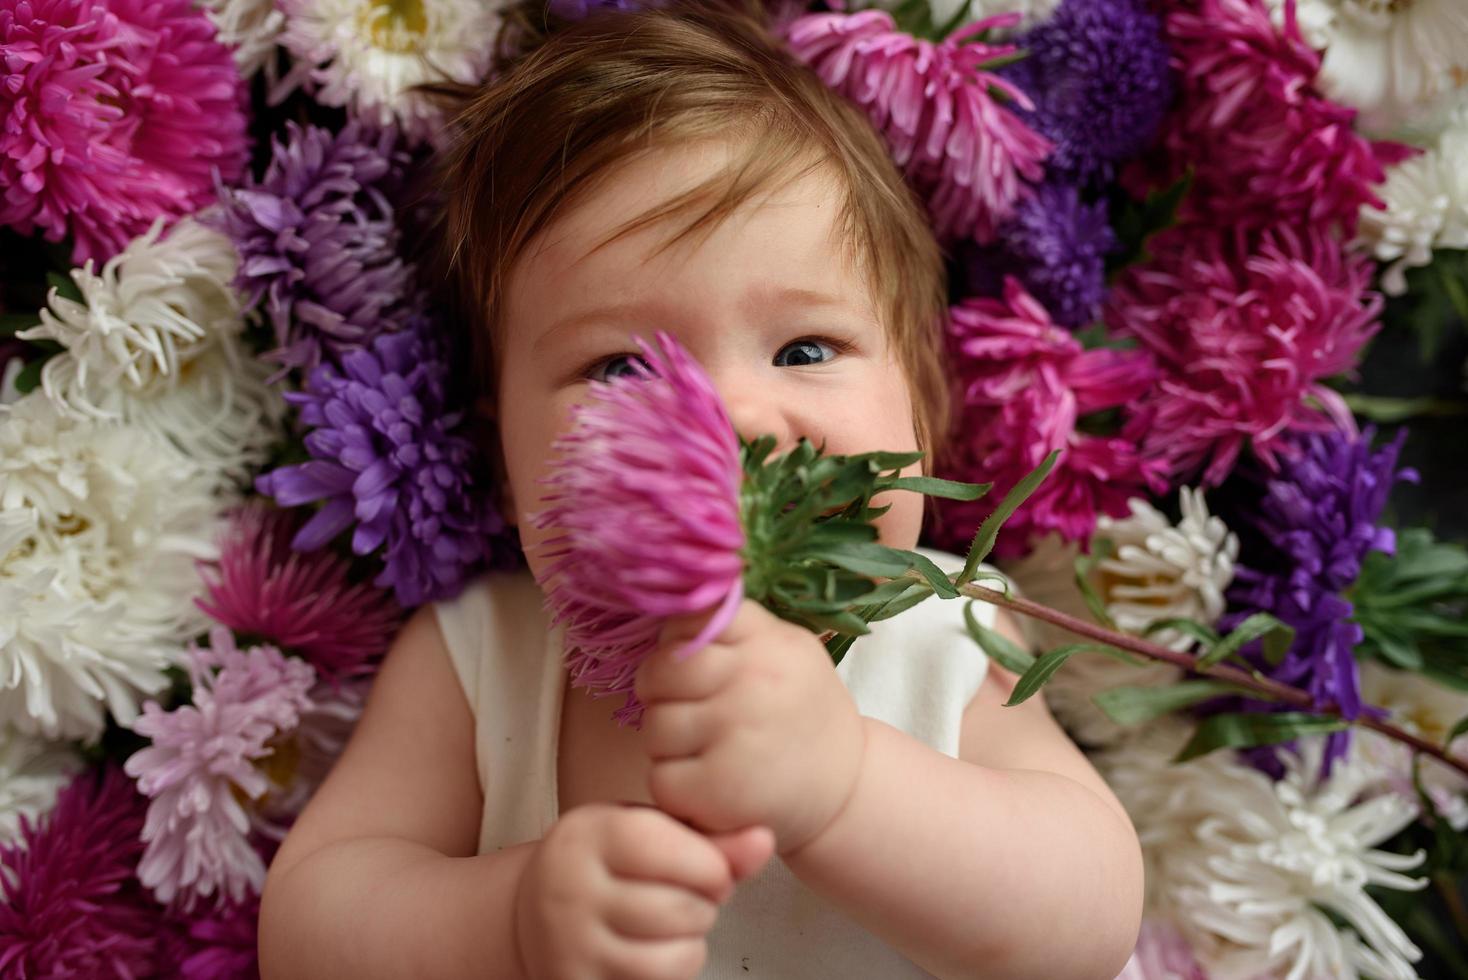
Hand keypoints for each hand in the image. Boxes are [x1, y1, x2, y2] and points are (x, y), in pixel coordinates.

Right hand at [513, 803, 774, 979]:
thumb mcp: (649, 832)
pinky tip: (655, 949)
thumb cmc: (608, 863)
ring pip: (674, 957)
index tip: (711, 868)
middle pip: (681, 909)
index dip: (712, 865)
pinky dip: (673, 971)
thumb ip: (710, 837)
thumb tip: (764, 840)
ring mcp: (571, 945)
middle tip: (692, 896)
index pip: (673, 850)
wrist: (534, 912)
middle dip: (706, 905)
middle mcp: (572, 889)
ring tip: (675, 923)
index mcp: (590, 834)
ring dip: (692, 943)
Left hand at [634, 599, 867, 854]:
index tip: (693, 663)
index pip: (690, 618)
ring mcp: (735, 734)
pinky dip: (676, 785)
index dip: (678, 641)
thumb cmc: (801, 714)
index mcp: (769, 642)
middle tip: (689, 710)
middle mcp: (754, 682)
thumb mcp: (786, 652)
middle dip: (662, 692)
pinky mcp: (719, 789)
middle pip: (661, 670)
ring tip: (705, 749)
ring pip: (655, 725)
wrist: (848, 790)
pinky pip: (661, 776)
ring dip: (669, 742)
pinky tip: (707, 783)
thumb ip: (736, 629)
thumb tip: (672, 598)